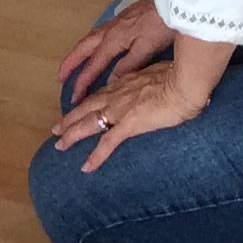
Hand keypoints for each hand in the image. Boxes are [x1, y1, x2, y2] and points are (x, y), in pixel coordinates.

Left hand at [52, 59, 208, 172]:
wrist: (186, 83)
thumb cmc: (182, 78)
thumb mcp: (163, 74)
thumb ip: (154, 81)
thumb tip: (159, 85)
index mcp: (126, 83)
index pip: (101, 94)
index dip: (87, 103)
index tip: (77, 109)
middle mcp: (118, 94)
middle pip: (87, 108)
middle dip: (70, 119)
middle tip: (55, 129)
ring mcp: (121, 109)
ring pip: (89, 123)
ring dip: (72, 135)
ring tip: (59, 146)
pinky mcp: (129, 124)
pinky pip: (107, 143)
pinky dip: (95, 156)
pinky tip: (85, 167)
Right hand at [56, 0, 176, 105]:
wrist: (172, 2)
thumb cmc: (161, 25)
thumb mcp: (146, 49)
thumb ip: (128, 65)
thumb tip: (110, 80)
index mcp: (113, 40)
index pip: (93, 65)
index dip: (83, 82)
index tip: (74, 96)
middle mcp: (109, 31)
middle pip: (82, 49)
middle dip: (70, 64)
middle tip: (60, 77)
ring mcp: (114, 24)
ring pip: (88, 40)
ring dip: (77, 53)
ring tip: (71, 64)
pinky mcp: (121, 19)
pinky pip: (97, 34)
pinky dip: (89, 44)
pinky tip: (94, 47)